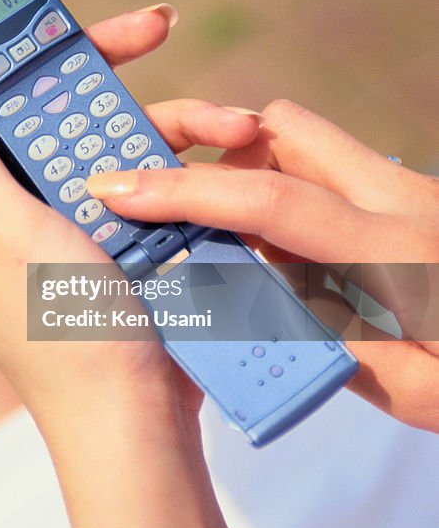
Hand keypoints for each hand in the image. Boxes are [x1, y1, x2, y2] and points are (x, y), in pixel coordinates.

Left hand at [0, 8, 260, 430]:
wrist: (135, 414)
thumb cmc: (65, 335)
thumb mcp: (3, 234)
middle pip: (5, 99)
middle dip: (68, 60)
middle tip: (139, 31)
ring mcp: (36, 212)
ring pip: (72, 125)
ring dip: (140, 110)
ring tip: (219, 116)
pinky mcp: (85, 224)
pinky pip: (112, 163)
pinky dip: (157, 150)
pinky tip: (212, 149)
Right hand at [87, 98, 438, 431]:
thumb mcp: (414, 396)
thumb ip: (329, 341)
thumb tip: (257, 300)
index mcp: (400, 255)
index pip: (271, 200)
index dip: (186, 191)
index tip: (119, 187)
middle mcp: (406, 200)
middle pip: (287, 131)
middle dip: (221, 152)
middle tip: (187, 204)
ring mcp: (415, 190)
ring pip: (310, 140)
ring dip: (259, 169)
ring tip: (237, 232)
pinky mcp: (419, 196)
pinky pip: (337, 170)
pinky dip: (294, 189)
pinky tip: (292, 248)